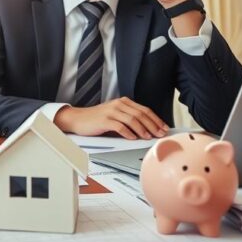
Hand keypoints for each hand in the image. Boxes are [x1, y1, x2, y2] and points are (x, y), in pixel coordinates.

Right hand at [53, 97, 168, 139]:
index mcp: (123, 102)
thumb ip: (129, 118)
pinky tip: (133, 138)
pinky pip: (120, 126)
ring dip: (143, 129)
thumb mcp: (115, 115)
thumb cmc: (97, 119)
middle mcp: (118, 104)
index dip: (156, 119)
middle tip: (160, 134)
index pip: (144, 110)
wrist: (78, 119)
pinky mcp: (104, 120)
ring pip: (132, 120)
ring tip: (148, 137)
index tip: (164, 128)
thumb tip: (147, 128)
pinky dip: (128, 133)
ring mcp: (111, 111)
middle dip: (153, 125)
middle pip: (140, 114)